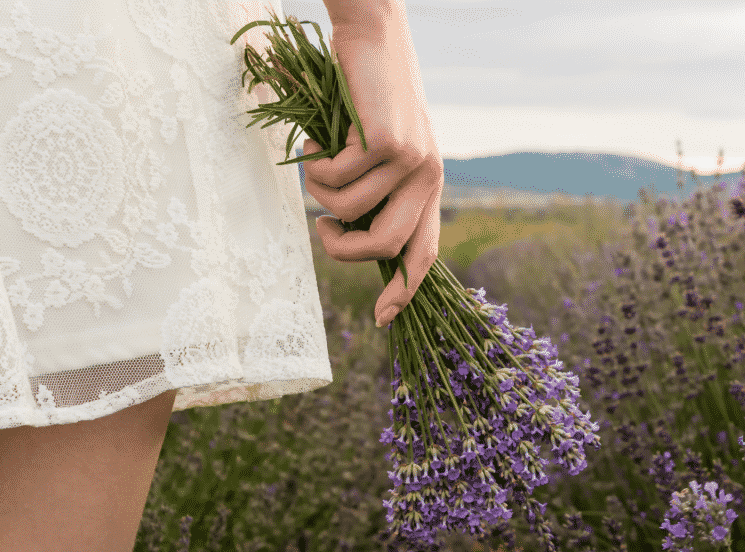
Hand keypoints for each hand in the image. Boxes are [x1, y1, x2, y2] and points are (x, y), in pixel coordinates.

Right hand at [301, 15, 442, 328]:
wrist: (373, 38)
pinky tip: (320, 138)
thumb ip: (376, 191)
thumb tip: (351, 237)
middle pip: (386, 248)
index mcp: (428, 186)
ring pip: (351, 211)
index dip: (405, 290)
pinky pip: (336, 179)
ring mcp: (412, 161)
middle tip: (322, 230)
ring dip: (320, 194)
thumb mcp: (377, 152)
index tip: (383, 319)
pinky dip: (315, 164)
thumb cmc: (368, 98)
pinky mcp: (389, 142)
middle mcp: (428, 178)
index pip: (424, 251)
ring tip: (318, 161)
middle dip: (344, 250)